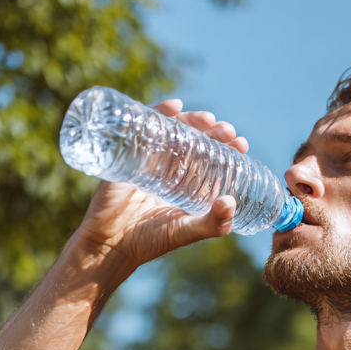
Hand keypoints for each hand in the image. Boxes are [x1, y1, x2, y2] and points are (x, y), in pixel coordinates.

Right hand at [74, 98, 248, 269]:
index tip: (241, 144)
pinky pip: (144, 127)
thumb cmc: (149, 241)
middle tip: (227, 131)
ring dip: (192, 120)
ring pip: (175, 130)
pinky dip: (160, 112)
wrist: (109, 244)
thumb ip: (212, 224)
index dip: (228, 148)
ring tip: (207, 119)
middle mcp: (172, 168)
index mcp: (189, 184)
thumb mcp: (185, 232)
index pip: (213, 159)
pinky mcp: (130, 153)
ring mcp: (150, 159)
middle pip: (197, 140)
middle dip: (214, 131)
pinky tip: (174, 106)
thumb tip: (231, 202)